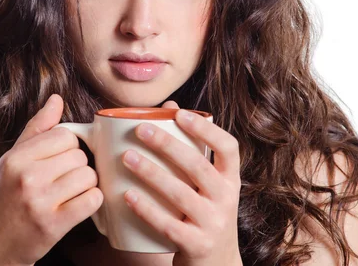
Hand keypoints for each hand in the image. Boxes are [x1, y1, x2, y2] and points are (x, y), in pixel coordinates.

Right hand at [0, 94, 102, 265]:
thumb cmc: (2, 202)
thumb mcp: (10, 162)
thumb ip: (36, 129)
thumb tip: (57, 99)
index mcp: (14, 158)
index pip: (64, 135)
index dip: (69, 147)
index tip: (60, 160)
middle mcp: (25, 177)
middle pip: (79, 155)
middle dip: (77, 167)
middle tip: (63, 182)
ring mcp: (39, 201)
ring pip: (89, 176)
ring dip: (86, 186)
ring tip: (69, 194)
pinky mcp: (54, 225)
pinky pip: (92, 199)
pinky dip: (91, 202)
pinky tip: (77, 206)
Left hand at [121, 102, 242, 265]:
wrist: (217, 265)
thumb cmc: (205, 213)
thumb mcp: (208, 185)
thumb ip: (192, 148)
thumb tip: (169, 107)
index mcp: (231, 180)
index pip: (228, 148)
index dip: (205, 129)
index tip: (180, 114)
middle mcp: (226, 199)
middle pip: (198, 166)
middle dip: (168, 145)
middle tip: (140, 130)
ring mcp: (213, 223)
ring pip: (181, 194)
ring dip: (151, 173)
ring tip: (127, 157)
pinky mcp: (196, 245)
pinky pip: (168, 225)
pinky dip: (147, 209)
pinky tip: (127, 195)